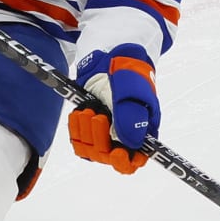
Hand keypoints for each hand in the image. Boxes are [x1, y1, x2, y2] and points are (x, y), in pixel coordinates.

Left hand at [67, 44, 159, 173]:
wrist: (107, 58)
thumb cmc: (127, 72)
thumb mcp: (131, 91)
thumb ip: (132, 118)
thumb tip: (130, 145)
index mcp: (142, 131)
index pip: (135, 160)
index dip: (125, 162)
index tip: (116, 153)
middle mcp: (123, 136)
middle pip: (109, 157)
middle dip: (100, 138)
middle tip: (99, 116)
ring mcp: (105, 133)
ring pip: (92, 151)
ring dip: (87, 130)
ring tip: (91, 108)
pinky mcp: (88, 129)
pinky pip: (79, 141)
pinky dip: (77, 127)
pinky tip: (81, 111)